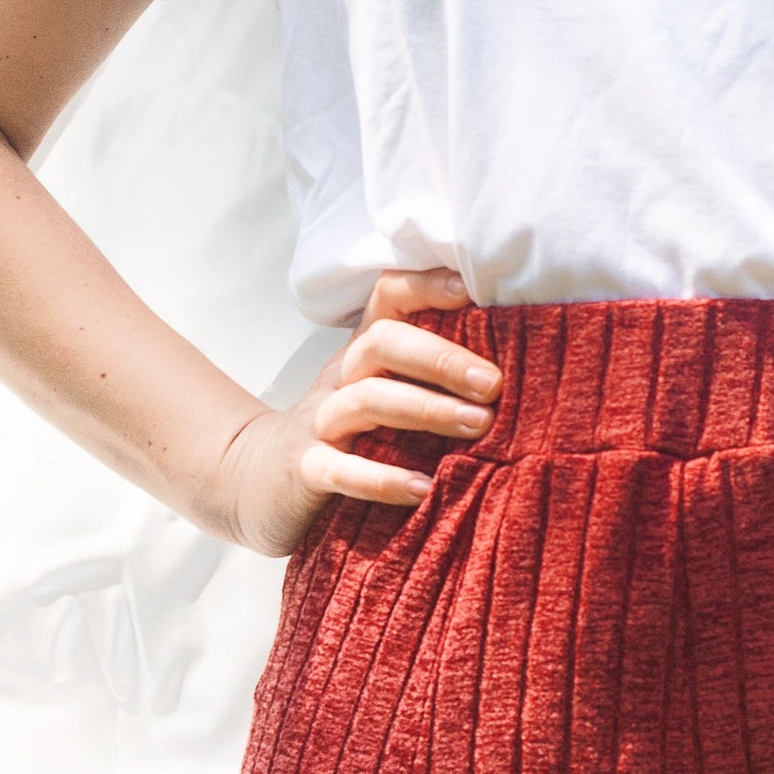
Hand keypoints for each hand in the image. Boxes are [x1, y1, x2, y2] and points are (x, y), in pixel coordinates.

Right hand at [208, 271, 497, 557]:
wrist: (253, 480)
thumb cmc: (345, 436)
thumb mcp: (380, 394)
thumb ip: (429, 377)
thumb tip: (520, 365)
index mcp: (362, 353)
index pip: (388, 298)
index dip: (427, 286)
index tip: (473, 289)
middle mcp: (340, 378)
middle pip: (382, 343)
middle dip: (442, 359)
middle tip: (494, 384)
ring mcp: (319, 423)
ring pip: (367, 400)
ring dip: (426, 410)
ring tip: (478, 427)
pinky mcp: (304, 471)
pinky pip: (339, 469)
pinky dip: (381, 479)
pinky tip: (422, 488)